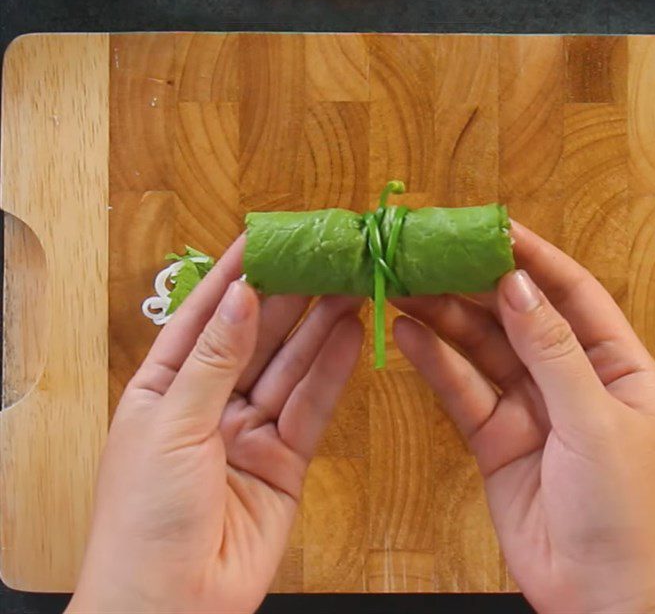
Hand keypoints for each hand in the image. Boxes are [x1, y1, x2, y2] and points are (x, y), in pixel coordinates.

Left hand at [68, 237, 362, 613]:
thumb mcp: (171, 425)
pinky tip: (350, 334)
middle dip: (287, 296)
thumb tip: (241, 295)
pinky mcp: (285, 459)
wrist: (171, 611)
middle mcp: (209, 402)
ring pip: (289, 366)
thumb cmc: (144, 517)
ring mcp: (249, 430)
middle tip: (322, 257)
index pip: (203, 316)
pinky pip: (311, 406)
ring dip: (317, 326)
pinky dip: (331, 370)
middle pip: (254, 336)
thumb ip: (215, 360)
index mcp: (164, 387)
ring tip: (348, 284)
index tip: (264, 237)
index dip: (233, 275)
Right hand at [393, 223, 654, 613]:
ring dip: (444, 315)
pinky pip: (461, 389)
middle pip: (516, 314)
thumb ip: (553, 350)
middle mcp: (569, 375)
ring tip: (403, 284)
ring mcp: (529, 405)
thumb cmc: (627, 511)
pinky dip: (434, 360)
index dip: (532, 256)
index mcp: (614, 363)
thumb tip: (516, 284)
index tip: (491, 226)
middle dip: (474, 283)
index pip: (570, 291)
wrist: (602, 600)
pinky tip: (406, 332)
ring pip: (481, 347)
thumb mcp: (594, 421)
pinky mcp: (495, 436)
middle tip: (429, 252)